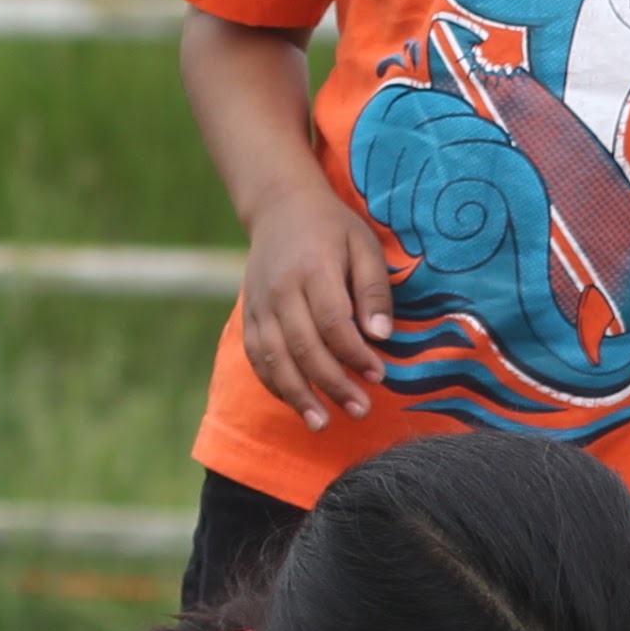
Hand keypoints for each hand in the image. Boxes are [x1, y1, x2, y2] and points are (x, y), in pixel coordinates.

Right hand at [237, 177, 389, 428]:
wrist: (280, 207)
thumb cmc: (333, 229)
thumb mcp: (364, 246)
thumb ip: (374, 290)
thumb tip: (381, 336)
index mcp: (313, 269)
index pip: (333, 322)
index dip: (355, 354)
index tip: (379, 376)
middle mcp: (280, 290)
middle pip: (303, 346)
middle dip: (332, 384)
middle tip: (360, 411)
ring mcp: (259, 304)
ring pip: (274, 357)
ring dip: (298, 395)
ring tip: (322, 424)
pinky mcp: (249, 315)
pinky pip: (257, 356)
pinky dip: (275, 383)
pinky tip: (297, 404)